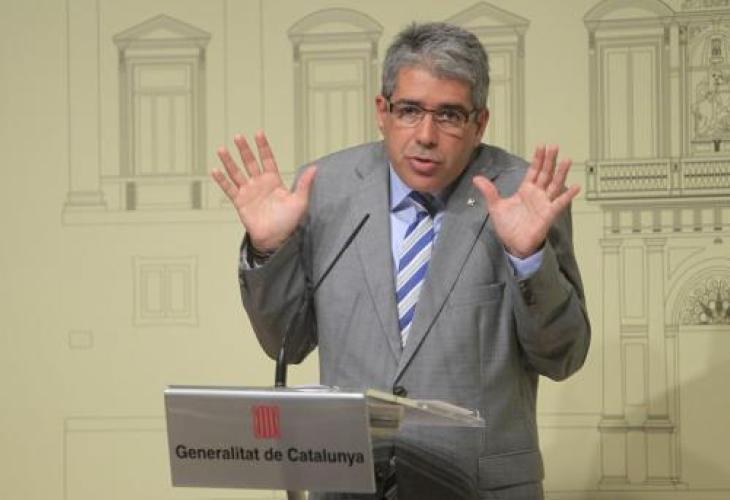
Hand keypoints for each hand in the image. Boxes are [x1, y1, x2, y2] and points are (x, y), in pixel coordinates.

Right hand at [211, 131, 316, 251]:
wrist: (276, 239)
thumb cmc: (289, 222)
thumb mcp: (300, 201)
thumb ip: (304, 184)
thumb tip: (315, 168)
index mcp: (274, 182)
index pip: (267, 160)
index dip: (263, 147)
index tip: (258, 134)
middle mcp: (260, 184)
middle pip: (250, 162)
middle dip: (244, 150)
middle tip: (238, 137)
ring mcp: (249, 192)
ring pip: (237, 173)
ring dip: (229, 161)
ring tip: (222, 149)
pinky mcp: (240, 202)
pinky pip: (229, 189)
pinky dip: (222, 180)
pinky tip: (215, 170)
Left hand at [472, 144, 579, 257]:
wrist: (514, 244)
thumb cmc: (507, 226)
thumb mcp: (495, 206)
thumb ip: (489, 191)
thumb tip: (476, 178)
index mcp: (525, 190)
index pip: (533, 171)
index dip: (537, 159)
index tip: (541, 146)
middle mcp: (537, 194)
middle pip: (545, 174)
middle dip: (550, 160)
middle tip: (554, 146)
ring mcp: (544, 203)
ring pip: (554, 184)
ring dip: (561, 173)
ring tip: (567, 160)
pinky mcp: (549, 214)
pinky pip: (560, 203)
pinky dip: (568, 196)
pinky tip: (576, 187)